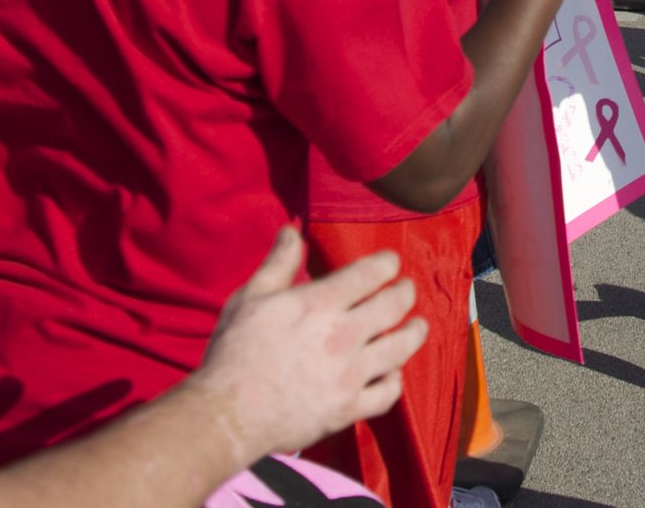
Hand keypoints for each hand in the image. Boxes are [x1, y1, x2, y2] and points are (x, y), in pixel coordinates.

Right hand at [186, 230, 427, 455]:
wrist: (227, 414)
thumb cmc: (234, 352)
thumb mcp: (251, 297)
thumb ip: (278, 263)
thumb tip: (291, 230)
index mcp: (319, 304)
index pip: (372, 273)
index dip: (388, 263)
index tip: (391, 262)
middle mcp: (343, 336)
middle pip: (395, 305)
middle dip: (405, 292)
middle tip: (406, 290)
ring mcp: (350, 375)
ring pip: (401, 347)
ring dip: (415, 332)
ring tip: (417, 326)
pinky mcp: (349, 408)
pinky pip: (389, 393)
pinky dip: (395, 380)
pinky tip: (392, 373)